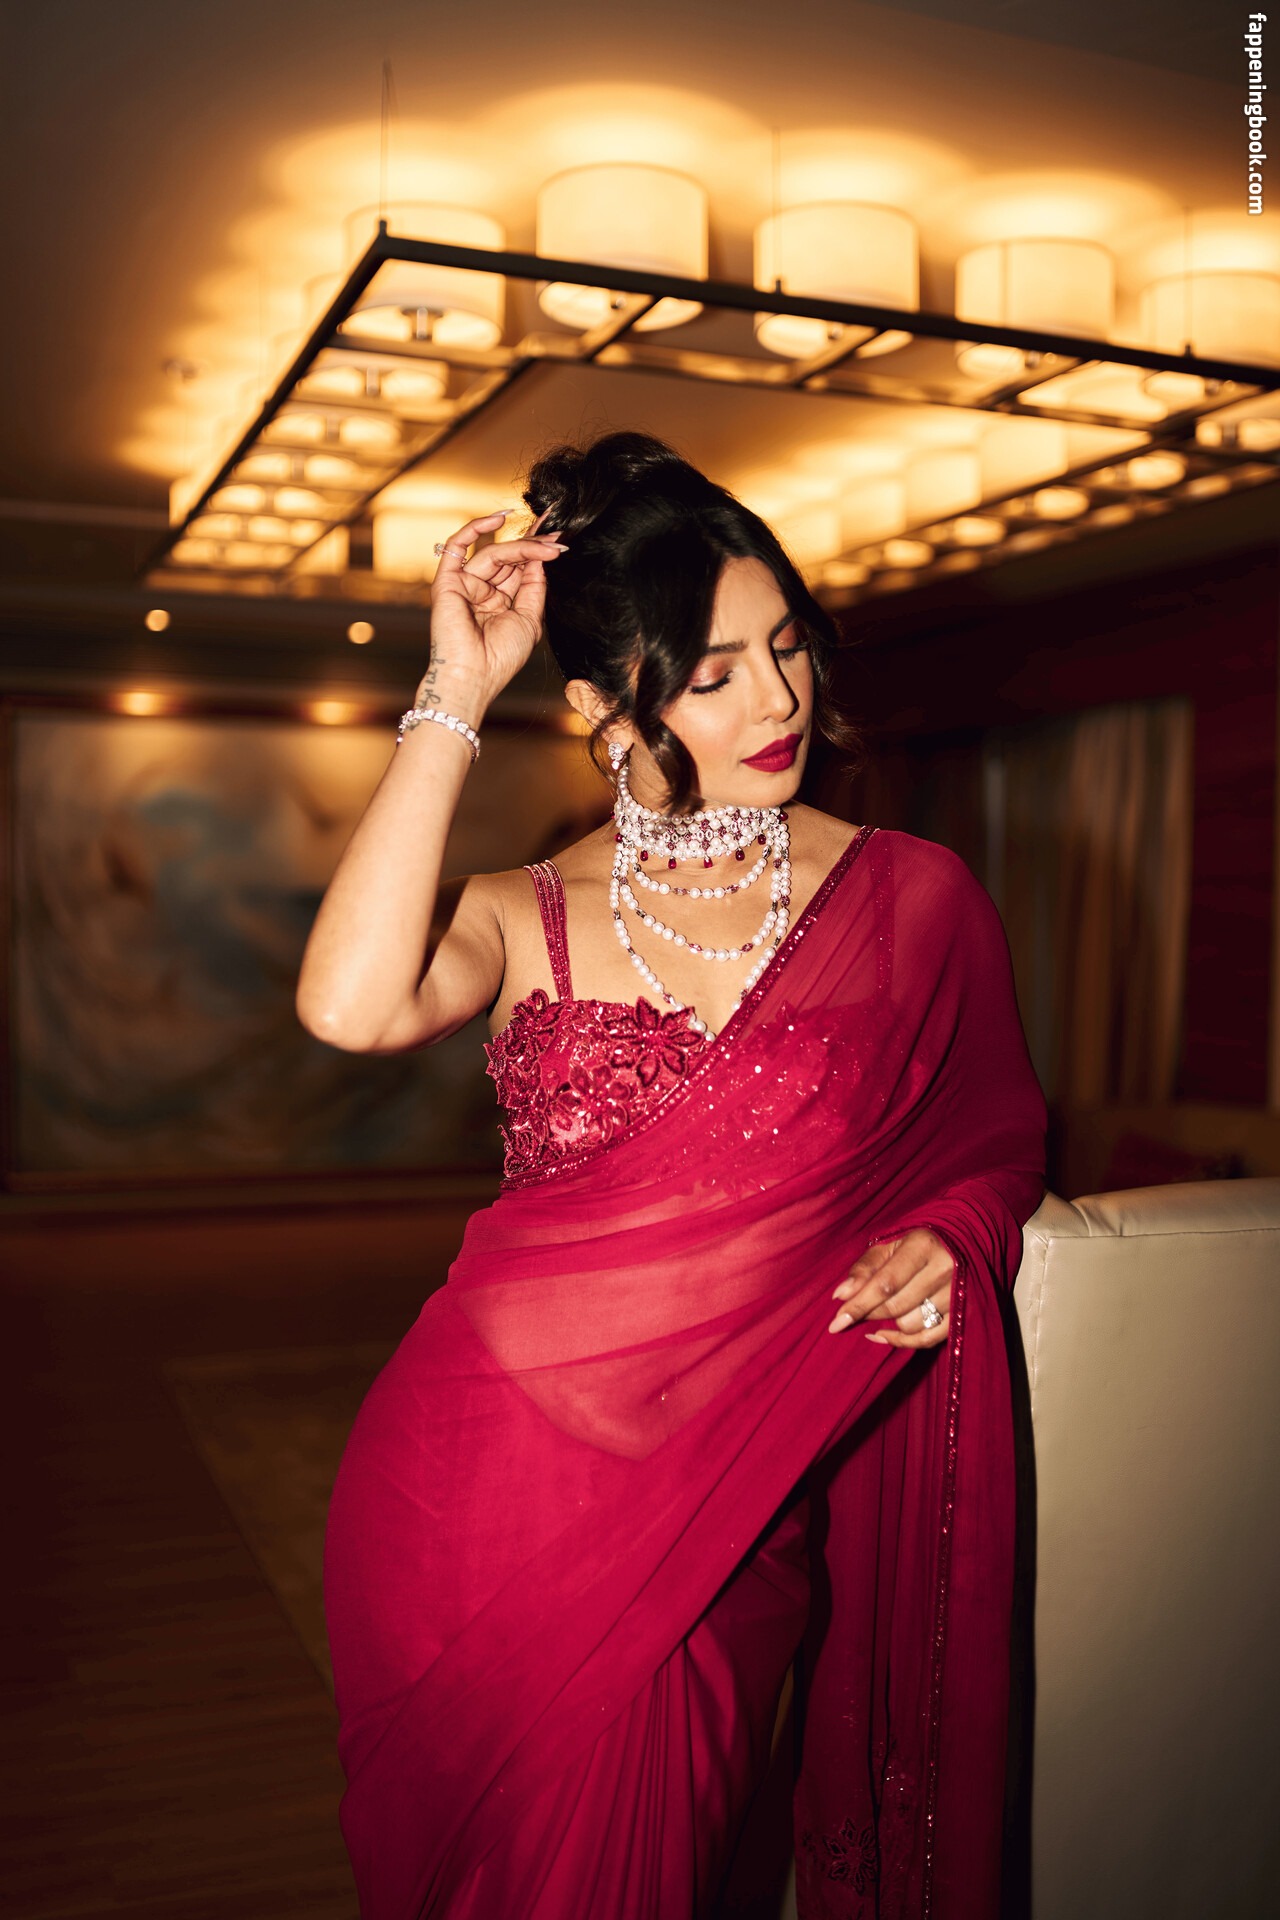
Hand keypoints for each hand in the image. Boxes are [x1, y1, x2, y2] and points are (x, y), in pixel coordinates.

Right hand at [418, 511, 567, 718]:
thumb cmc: (501, 657)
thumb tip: (541, 559)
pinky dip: (475, 528)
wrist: (475, 675)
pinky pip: (457, 546)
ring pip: (493, 553)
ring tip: (547, 547)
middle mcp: (481, 591)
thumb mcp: (529, 620)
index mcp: (499, 602)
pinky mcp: (447, 581)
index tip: (560, 541)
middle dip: (534, 547)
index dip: (537, 553)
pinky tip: (500, 519)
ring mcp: (464, 584)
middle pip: (508, 558)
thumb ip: (533, 587)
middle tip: (558, 540)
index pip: (518, 569)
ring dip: (522, 547)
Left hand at [827, 1228, 953, 1348]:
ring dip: (889, 1323)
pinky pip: (929, 1339)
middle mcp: (944, 1269)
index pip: (884, 1284)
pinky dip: (903, 1342)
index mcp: (922, 1245)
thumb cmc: (914, 1245)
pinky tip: (883, 1335)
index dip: (858, 1305)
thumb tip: (840, 1295)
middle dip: (869, 1313)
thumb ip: (864, 1269)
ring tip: (882, 1308)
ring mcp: (957, 1293)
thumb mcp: (888, 1246)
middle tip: (854, 1311)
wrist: (960, 1243)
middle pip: (896, 1306)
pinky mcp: (964, 1314)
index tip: (834, 1323)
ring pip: (911, 1324)